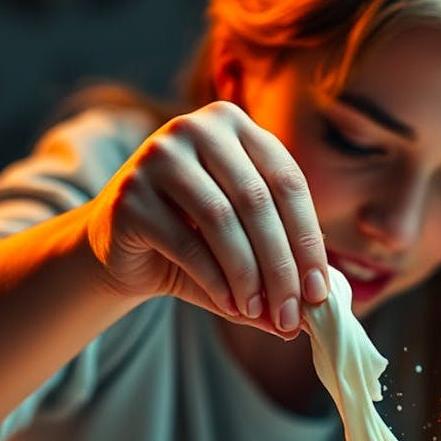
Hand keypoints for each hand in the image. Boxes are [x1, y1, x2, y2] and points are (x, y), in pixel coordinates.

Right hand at [85, 101, 328, 335]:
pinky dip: (215, 280)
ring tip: (259, 313)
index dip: (308, 240)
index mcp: (236, 125)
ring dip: (248, 276)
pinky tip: (231, 306)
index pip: (288, 182)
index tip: (319, 292)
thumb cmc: (193, 243)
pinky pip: (185, 241)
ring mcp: (158, 155)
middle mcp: (197, 128)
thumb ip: (278, 270)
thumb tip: (316, 311)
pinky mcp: (130, 193)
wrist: (120, 250)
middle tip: (292, 316)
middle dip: (281, 266)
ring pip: (222, 220)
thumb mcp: (244, 249)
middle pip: (257, 202)